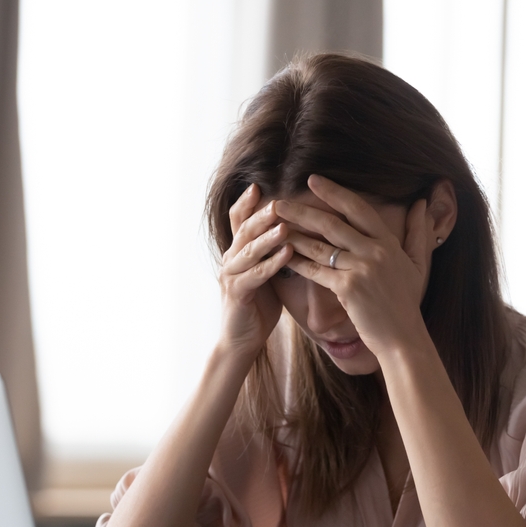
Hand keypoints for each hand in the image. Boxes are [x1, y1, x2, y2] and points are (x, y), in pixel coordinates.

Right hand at [218, 184, 293, 359]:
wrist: (241, 340)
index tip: (257, 185)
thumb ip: (272, 252)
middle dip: (261, 215)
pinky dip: (272, 263)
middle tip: (279, 202)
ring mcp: (231, 277)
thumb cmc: (258, 307)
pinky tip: (288, 253)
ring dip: (268, 236)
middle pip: (244, 231)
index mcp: (237, 253)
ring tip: (286, 224)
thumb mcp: (265, 274)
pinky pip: (255, 275)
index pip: (237, 221)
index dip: (245, 203)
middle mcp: (230, 260)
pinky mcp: (238, 294)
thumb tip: (295, 229)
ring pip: (249, 251)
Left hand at [276, 175, 429, 358]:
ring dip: (294, 234)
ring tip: (272, 225)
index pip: (358, 209)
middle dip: (302, 210)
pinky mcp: (348, 288)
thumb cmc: (407, 304)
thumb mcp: (420, 265)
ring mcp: (361, 269)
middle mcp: (375, 251)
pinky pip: (316, 271)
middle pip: (332, 223)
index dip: (334, 193)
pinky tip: (281, 254)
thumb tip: (422, 204)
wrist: (403, 339)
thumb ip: (419, 233)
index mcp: (388, 242)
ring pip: (319, 246)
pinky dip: (297, 262)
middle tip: (278, 201)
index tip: (313, 180)